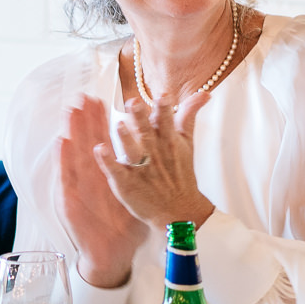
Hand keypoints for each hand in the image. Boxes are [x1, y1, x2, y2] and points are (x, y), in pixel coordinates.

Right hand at [59, 96, 148, 288]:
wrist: (110, 251)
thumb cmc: (122, 222)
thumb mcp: (135, 192)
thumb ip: (142, 170)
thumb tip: (158, 150)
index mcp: (107, 171)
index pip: (102, 141)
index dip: (100, 120)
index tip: (99, 98)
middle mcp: (91, 175)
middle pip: (86, 142)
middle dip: (84, 118)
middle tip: (81, 95)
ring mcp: (79, 185)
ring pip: (74, 153)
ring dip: (71, 130)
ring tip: (69, 109)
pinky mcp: (70, 199)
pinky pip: (67, 177)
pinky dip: (63, 159)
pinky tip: (62, 141)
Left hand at [94, 91, 215, 235]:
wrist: (179, 210)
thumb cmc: (180, 172)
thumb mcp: (187, 142)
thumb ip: (189, 115)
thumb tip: (205, 93)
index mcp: (169, 141)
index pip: (167, 121)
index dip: (164, 108)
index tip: (163, 96)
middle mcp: (155, 153)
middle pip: (147, 132)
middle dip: (140, 118)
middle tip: (133, 102)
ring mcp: (140, 169)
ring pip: (132, 150)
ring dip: (125, 138)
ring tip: (119, 125)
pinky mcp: (126, 183)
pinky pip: (115, 170)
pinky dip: (107, 161)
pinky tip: (99, 149)